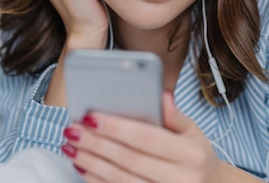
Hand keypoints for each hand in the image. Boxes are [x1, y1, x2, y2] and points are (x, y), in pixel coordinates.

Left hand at [61, 92, 228, 182]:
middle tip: (72, 130)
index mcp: (192, 155)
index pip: (147, 138)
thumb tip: (161, 95)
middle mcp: (181, 180)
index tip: (91, 116)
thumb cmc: (197, 157)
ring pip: (121, 180)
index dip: (117, 127)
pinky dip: (98, 181)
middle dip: (96, 144)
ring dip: (91, 163)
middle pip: (129, 160)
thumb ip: (175, 116)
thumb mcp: (194, 133)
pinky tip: (83, 167)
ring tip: (71, 146)